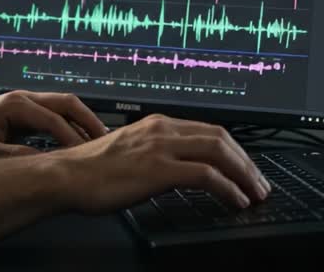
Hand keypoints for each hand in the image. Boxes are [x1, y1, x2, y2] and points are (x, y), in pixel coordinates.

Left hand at [0, 91, 108, 162]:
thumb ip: (9, 156)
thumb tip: (39, 164)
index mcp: (14, 105)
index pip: (53, 120)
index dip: (72, 138)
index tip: (86, 156)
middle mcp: (23, 99)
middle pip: (66, 103)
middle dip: (88, 120)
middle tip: (106, 141)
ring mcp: (24, 103)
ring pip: (63, 106)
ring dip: (82, 121)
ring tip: (99, 142)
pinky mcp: (24, 112)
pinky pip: (54, 114)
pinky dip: (71, 124)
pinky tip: (79, 141)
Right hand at [54, 113, 268, 213]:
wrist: (65, 175)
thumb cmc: (88, 170)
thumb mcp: (128, 154)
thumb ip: (153, 155)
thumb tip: (175, 171)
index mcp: (155, 124)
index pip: (207, 130)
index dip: (233, 150)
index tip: (244, 167)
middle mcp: (161, 129)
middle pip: (221, 138)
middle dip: (246, 161)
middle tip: (259, 183)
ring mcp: (161, 147)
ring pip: (219, 152)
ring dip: (244, 174)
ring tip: (255, 193)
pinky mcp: (159, 169)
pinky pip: (207, 175)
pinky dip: (228, 188)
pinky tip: (236, 200)